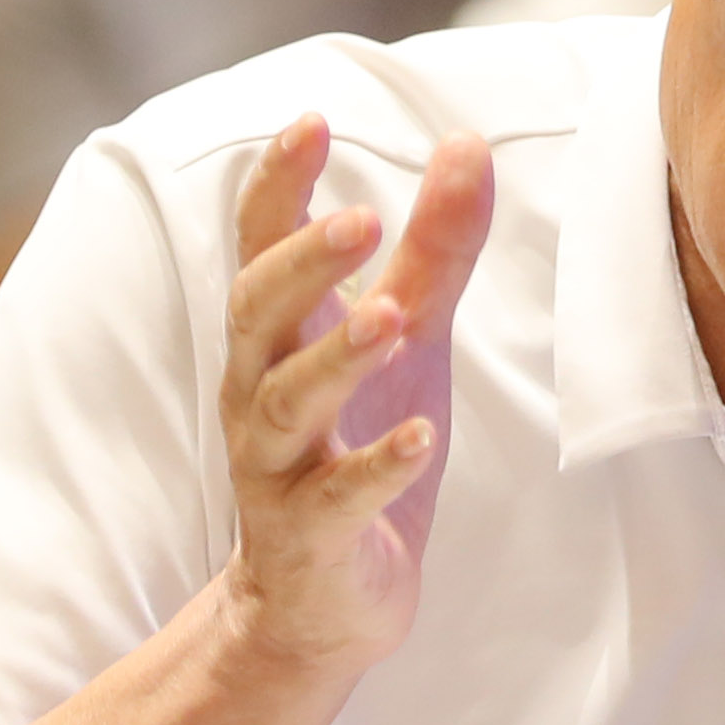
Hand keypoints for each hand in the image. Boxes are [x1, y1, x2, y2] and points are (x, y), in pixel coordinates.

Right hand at [213, 115, 492, 688]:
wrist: (326, 602)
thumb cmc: (358, 443)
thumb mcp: (409, 337)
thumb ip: (435, 248)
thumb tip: (468, 144)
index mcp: (277, 336)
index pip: (260, 246)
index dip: (276, 186)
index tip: (310, 122)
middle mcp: (258, 393)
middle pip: (256, 313)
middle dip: (302, 264)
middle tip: (362, 219)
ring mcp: (278, 469)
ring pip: (285, 402)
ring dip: (335, 356)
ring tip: (389, 316)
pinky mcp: (312, 537)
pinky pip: (337, 500)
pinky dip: (376, 467)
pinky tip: (419, 438)